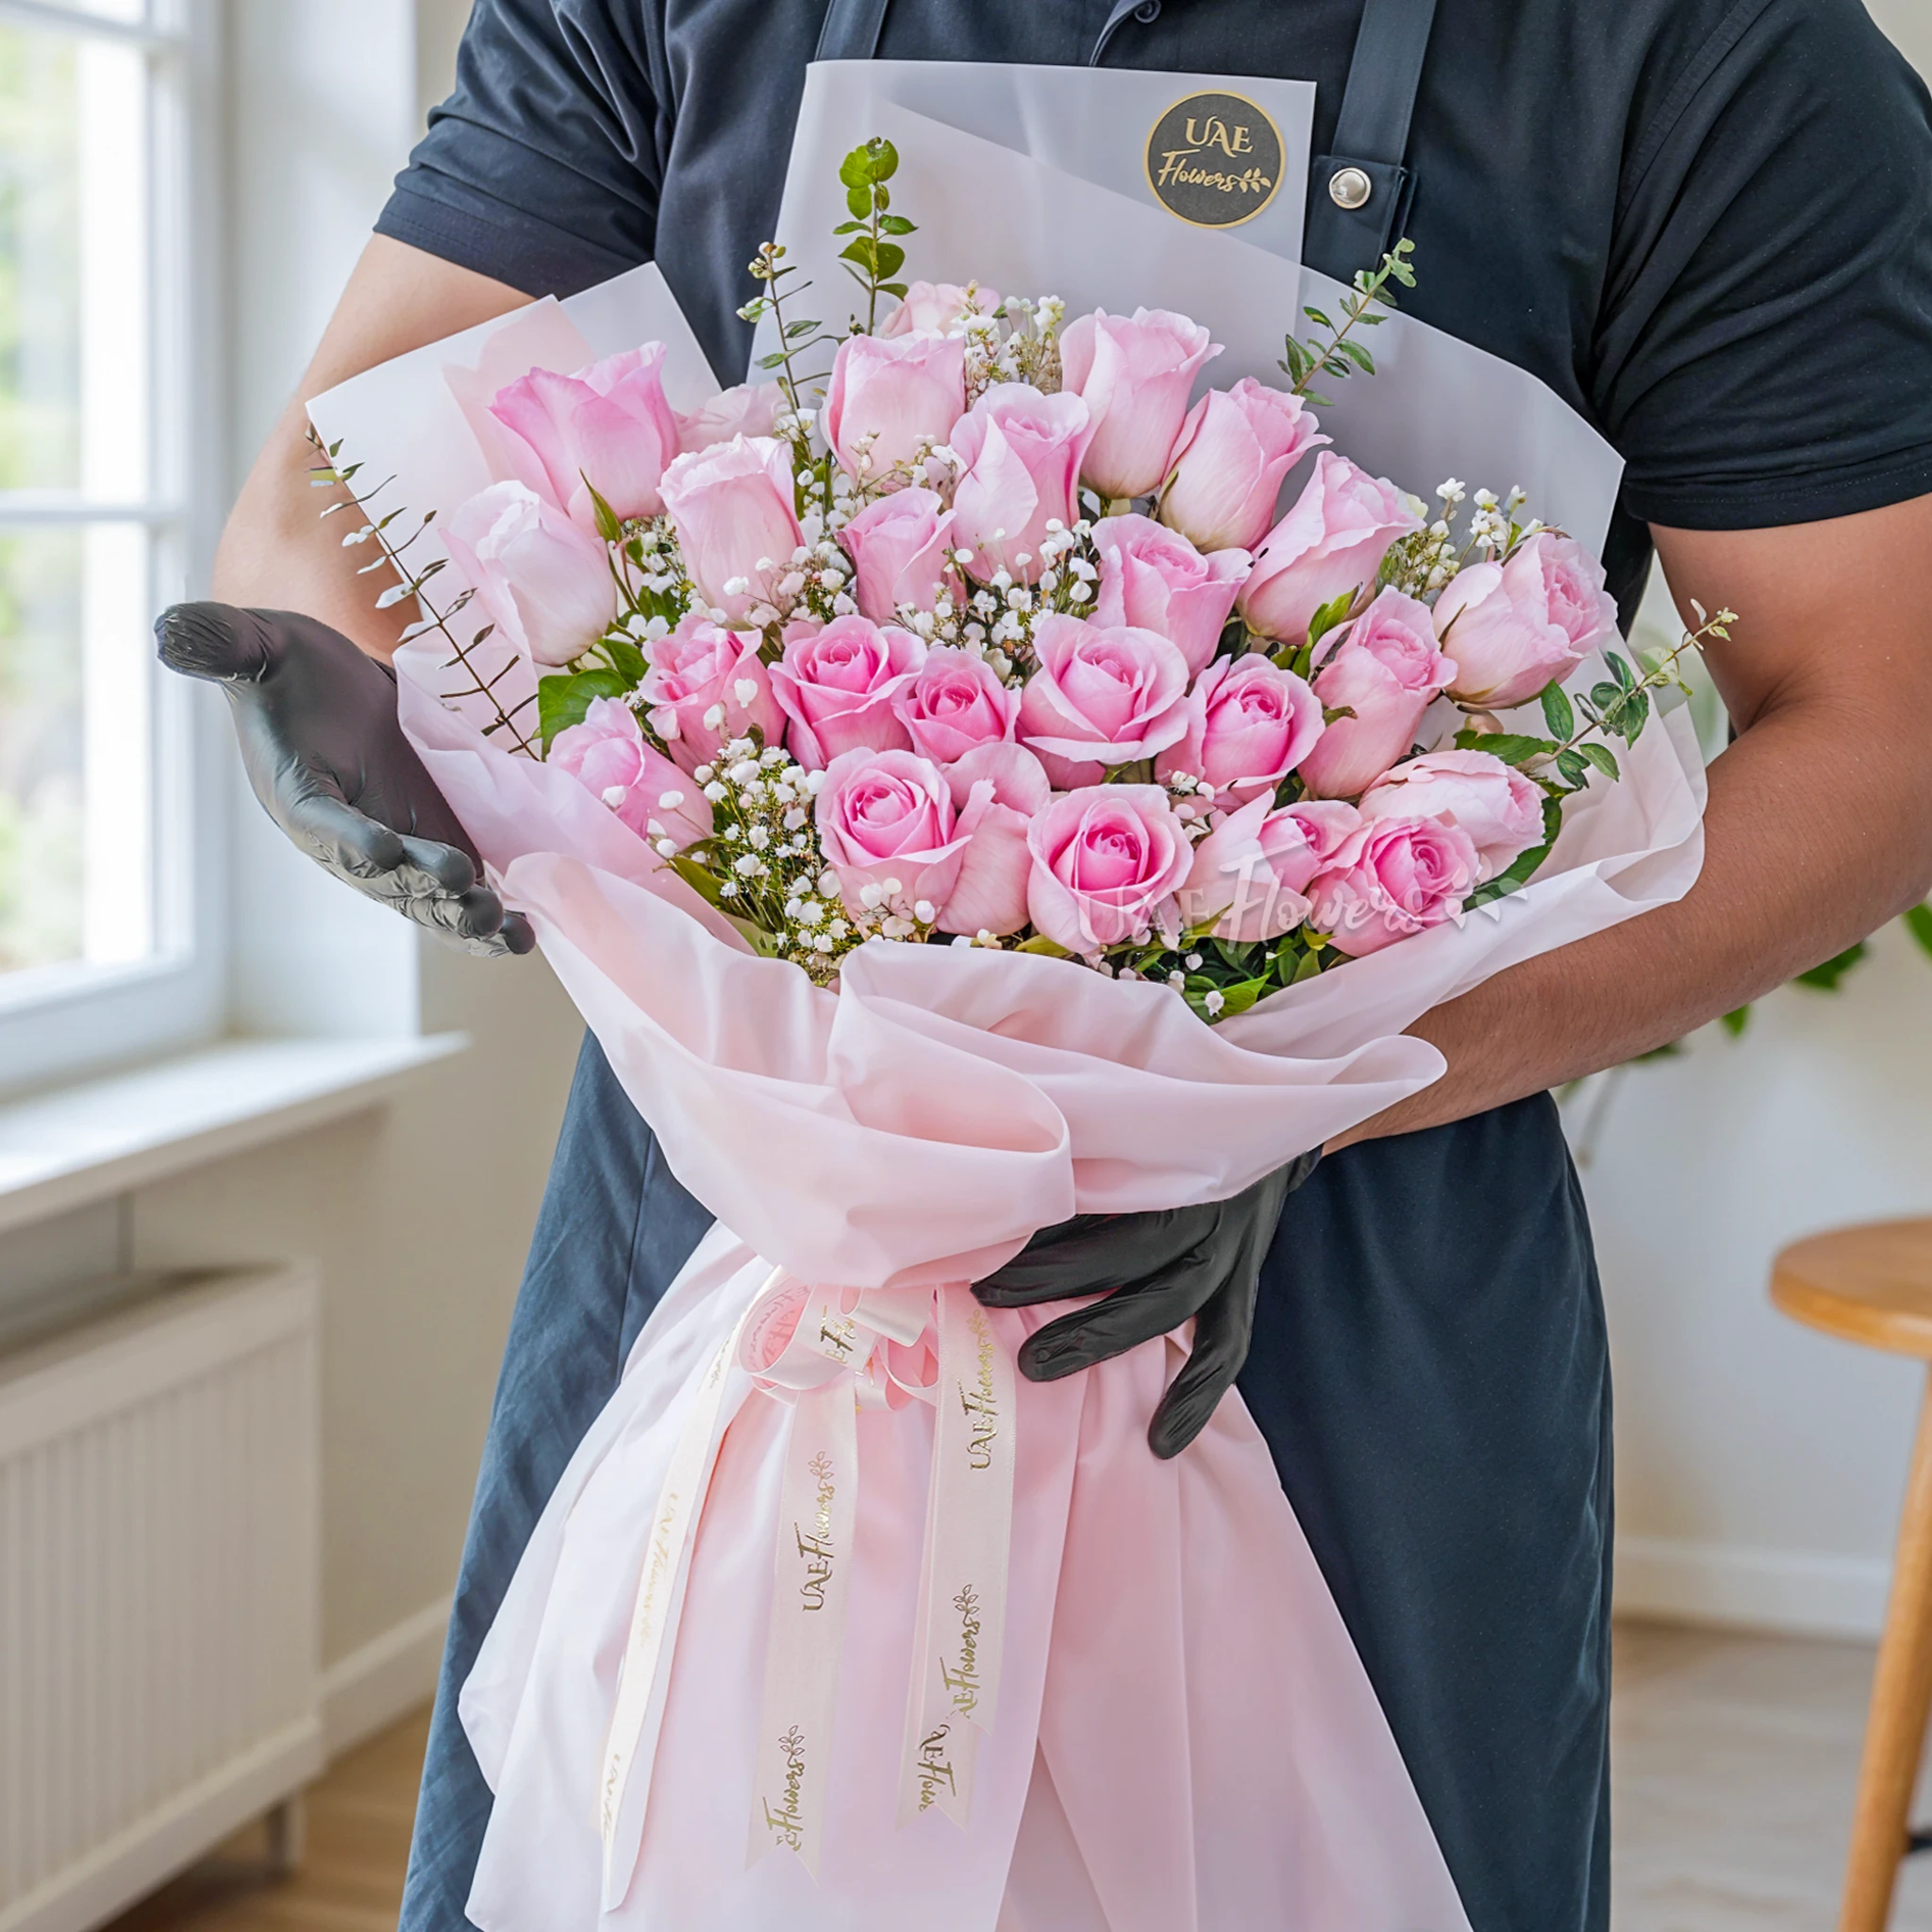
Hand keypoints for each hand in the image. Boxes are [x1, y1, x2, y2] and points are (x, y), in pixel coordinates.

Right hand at [157, 601, 532, 957]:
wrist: (339, 688)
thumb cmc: (293, 666)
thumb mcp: (259, 644)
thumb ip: (224, 643)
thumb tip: (169, 629)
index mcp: (299, 797)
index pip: (322, 825)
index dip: (349, 841)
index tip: (382, 850)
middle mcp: (348, 840)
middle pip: (387, 880)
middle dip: (426, 890)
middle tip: (467, 892)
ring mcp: (399, 852)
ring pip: (431, 901)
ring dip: (467, 918)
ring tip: (506, 927)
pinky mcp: (439, 848)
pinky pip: (464, 895)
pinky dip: (494, 917)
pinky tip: (526, 932)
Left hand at [973, 1151, 1319, 1458]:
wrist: (1268, 1107)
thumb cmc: (1173, 1118)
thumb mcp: (1133, 1117)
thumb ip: (1084, 1149)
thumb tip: (997, 1191)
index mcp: (1169, 1154)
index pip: (1102, 1188)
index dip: (1042, 1217)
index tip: (978, 1240)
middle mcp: (1203, 1202)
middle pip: (1130, 1245)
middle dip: (1055, 1278)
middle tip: (986, 1298)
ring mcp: (1231, 1246)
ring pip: (1171, 1299)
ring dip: (1104, 1334)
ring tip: (1037, 1365)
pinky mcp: (1246, 1280)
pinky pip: (1227, 1345)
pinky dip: (1196, 1395)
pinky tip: (1160, 1439)